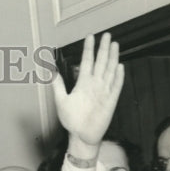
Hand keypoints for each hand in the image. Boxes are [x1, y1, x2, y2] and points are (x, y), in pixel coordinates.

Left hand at [51, 32, 123, 155]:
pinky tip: (120, 66)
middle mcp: (94, 85)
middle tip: (107, 35)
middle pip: (100, 62)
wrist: (81, 135)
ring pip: (109, 71)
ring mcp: (104, 91)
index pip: (87, 62)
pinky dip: (118, 77)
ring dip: (112, 58)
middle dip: (103, 49)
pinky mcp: (111, 100)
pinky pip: (116, 86)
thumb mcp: (61, 100)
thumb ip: (57, 85)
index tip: (90, 37)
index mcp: (83, 83)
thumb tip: (49, 71)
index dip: (88, 49)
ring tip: (115, 45)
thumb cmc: (72, 120)